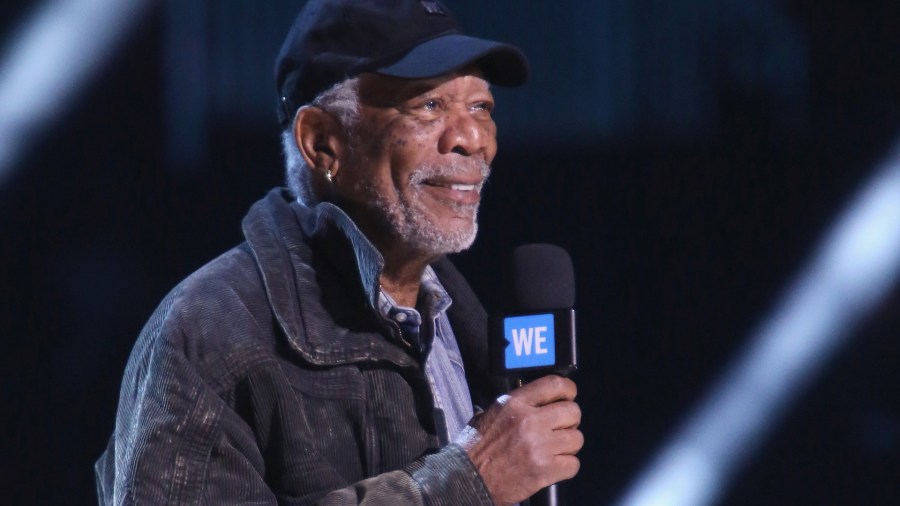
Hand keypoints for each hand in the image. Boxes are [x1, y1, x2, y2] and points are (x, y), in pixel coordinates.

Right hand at [457, 375, 582, 505]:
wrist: (468, 479)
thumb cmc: (475, 448)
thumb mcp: (490, 414)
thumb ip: (516, 405)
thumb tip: (539, 399)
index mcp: (515, 403)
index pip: (555, 384)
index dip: (568, 390)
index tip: (568, 397)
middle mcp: (529, 421)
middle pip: (572, 412)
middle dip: (570, 421)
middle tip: (560, 429)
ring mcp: (539, 446)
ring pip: (576, 439)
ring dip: (568, 445)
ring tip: (554, 450)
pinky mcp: (544, 470)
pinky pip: (573, 464)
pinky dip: (566, 467)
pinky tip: (552, 466)